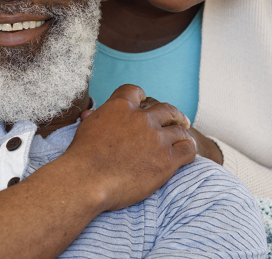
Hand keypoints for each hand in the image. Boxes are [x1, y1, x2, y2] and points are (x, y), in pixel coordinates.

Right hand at [67, 85, 195, 211]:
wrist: (88, 179)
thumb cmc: (82, 156)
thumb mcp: (87, 127)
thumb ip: (96, 117)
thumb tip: (89, 113)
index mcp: (121, 106)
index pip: (137, 91)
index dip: (143, 96)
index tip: (146, 102)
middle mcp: (142, 118)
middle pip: (166, 109)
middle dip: (173, 114)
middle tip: (178, 119)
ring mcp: (156, 138)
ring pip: (180, 129)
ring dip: (183, 132)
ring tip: (185, 136)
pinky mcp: (167, 159)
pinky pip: (188, 149)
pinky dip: (189, 149)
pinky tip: (187, 153)